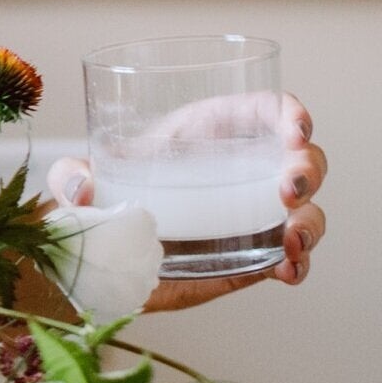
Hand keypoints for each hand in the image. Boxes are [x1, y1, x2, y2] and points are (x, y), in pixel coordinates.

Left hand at [47, 95, 326, 309]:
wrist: (99, 257)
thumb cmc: (101, 199)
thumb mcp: (80, 179)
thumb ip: (70, 176)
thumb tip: (82, 189)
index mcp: (210, 135)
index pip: (266, 112)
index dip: (290, 115)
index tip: (297, 131)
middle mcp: (241, 172)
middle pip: (300, 159)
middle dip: (308, 170)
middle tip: (288, 191)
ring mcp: (251, 216)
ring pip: (305, 211)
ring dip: (310, 222)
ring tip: (292, 239)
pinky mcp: (250, 257)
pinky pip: (290, 258)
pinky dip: (298, 264)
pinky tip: (288, 270)